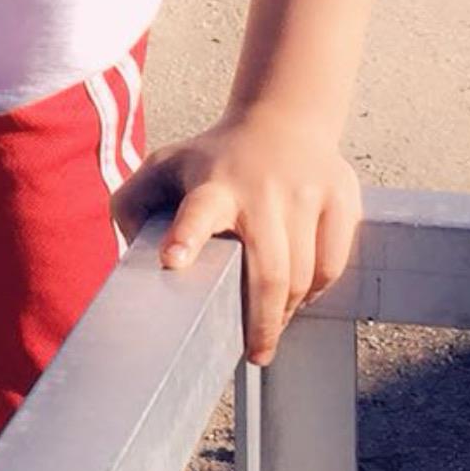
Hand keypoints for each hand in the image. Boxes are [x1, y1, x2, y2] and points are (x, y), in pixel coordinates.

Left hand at [111, 103, 361, 363]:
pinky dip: (315, 289)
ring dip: (286, 311)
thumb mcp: (165, 168)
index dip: (186, 236)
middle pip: (269, 270)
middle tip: (254, 353)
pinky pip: (331, 265)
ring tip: (272, 324)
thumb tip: (129, 262)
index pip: (197, 210)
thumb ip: (133, 207)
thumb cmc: (214, 159)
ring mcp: (306, 190)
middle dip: (261, 321)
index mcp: (212, 184)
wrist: (283, 117)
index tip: (172, 261)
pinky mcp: (340, 196)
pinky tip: (299, 293)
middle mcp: (261, 188)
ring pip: (303, 276)